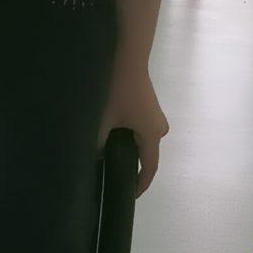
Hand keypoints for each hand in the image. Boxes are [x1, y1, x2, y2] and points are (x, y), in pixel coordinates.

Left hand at [100, 64, 168, 193]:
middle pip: (146, 153)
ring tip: (107, 155)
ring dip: (127, 148)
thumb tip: (93, 158)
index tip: (130, 195)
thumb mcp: (102, 120)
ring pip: (141, 139)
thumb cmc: (117, 90)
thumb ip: (96, 144)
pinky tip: (109, 134)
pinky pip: (139, 128)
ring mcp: (154, 114)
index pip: (149, 167)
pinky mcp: (147, 105)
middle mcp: (159, 127)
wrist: (127, 56)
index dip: (141, 184)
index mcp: (152, 134)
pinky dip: (127, 135)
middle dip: (131, 165)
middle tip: (111, 173)